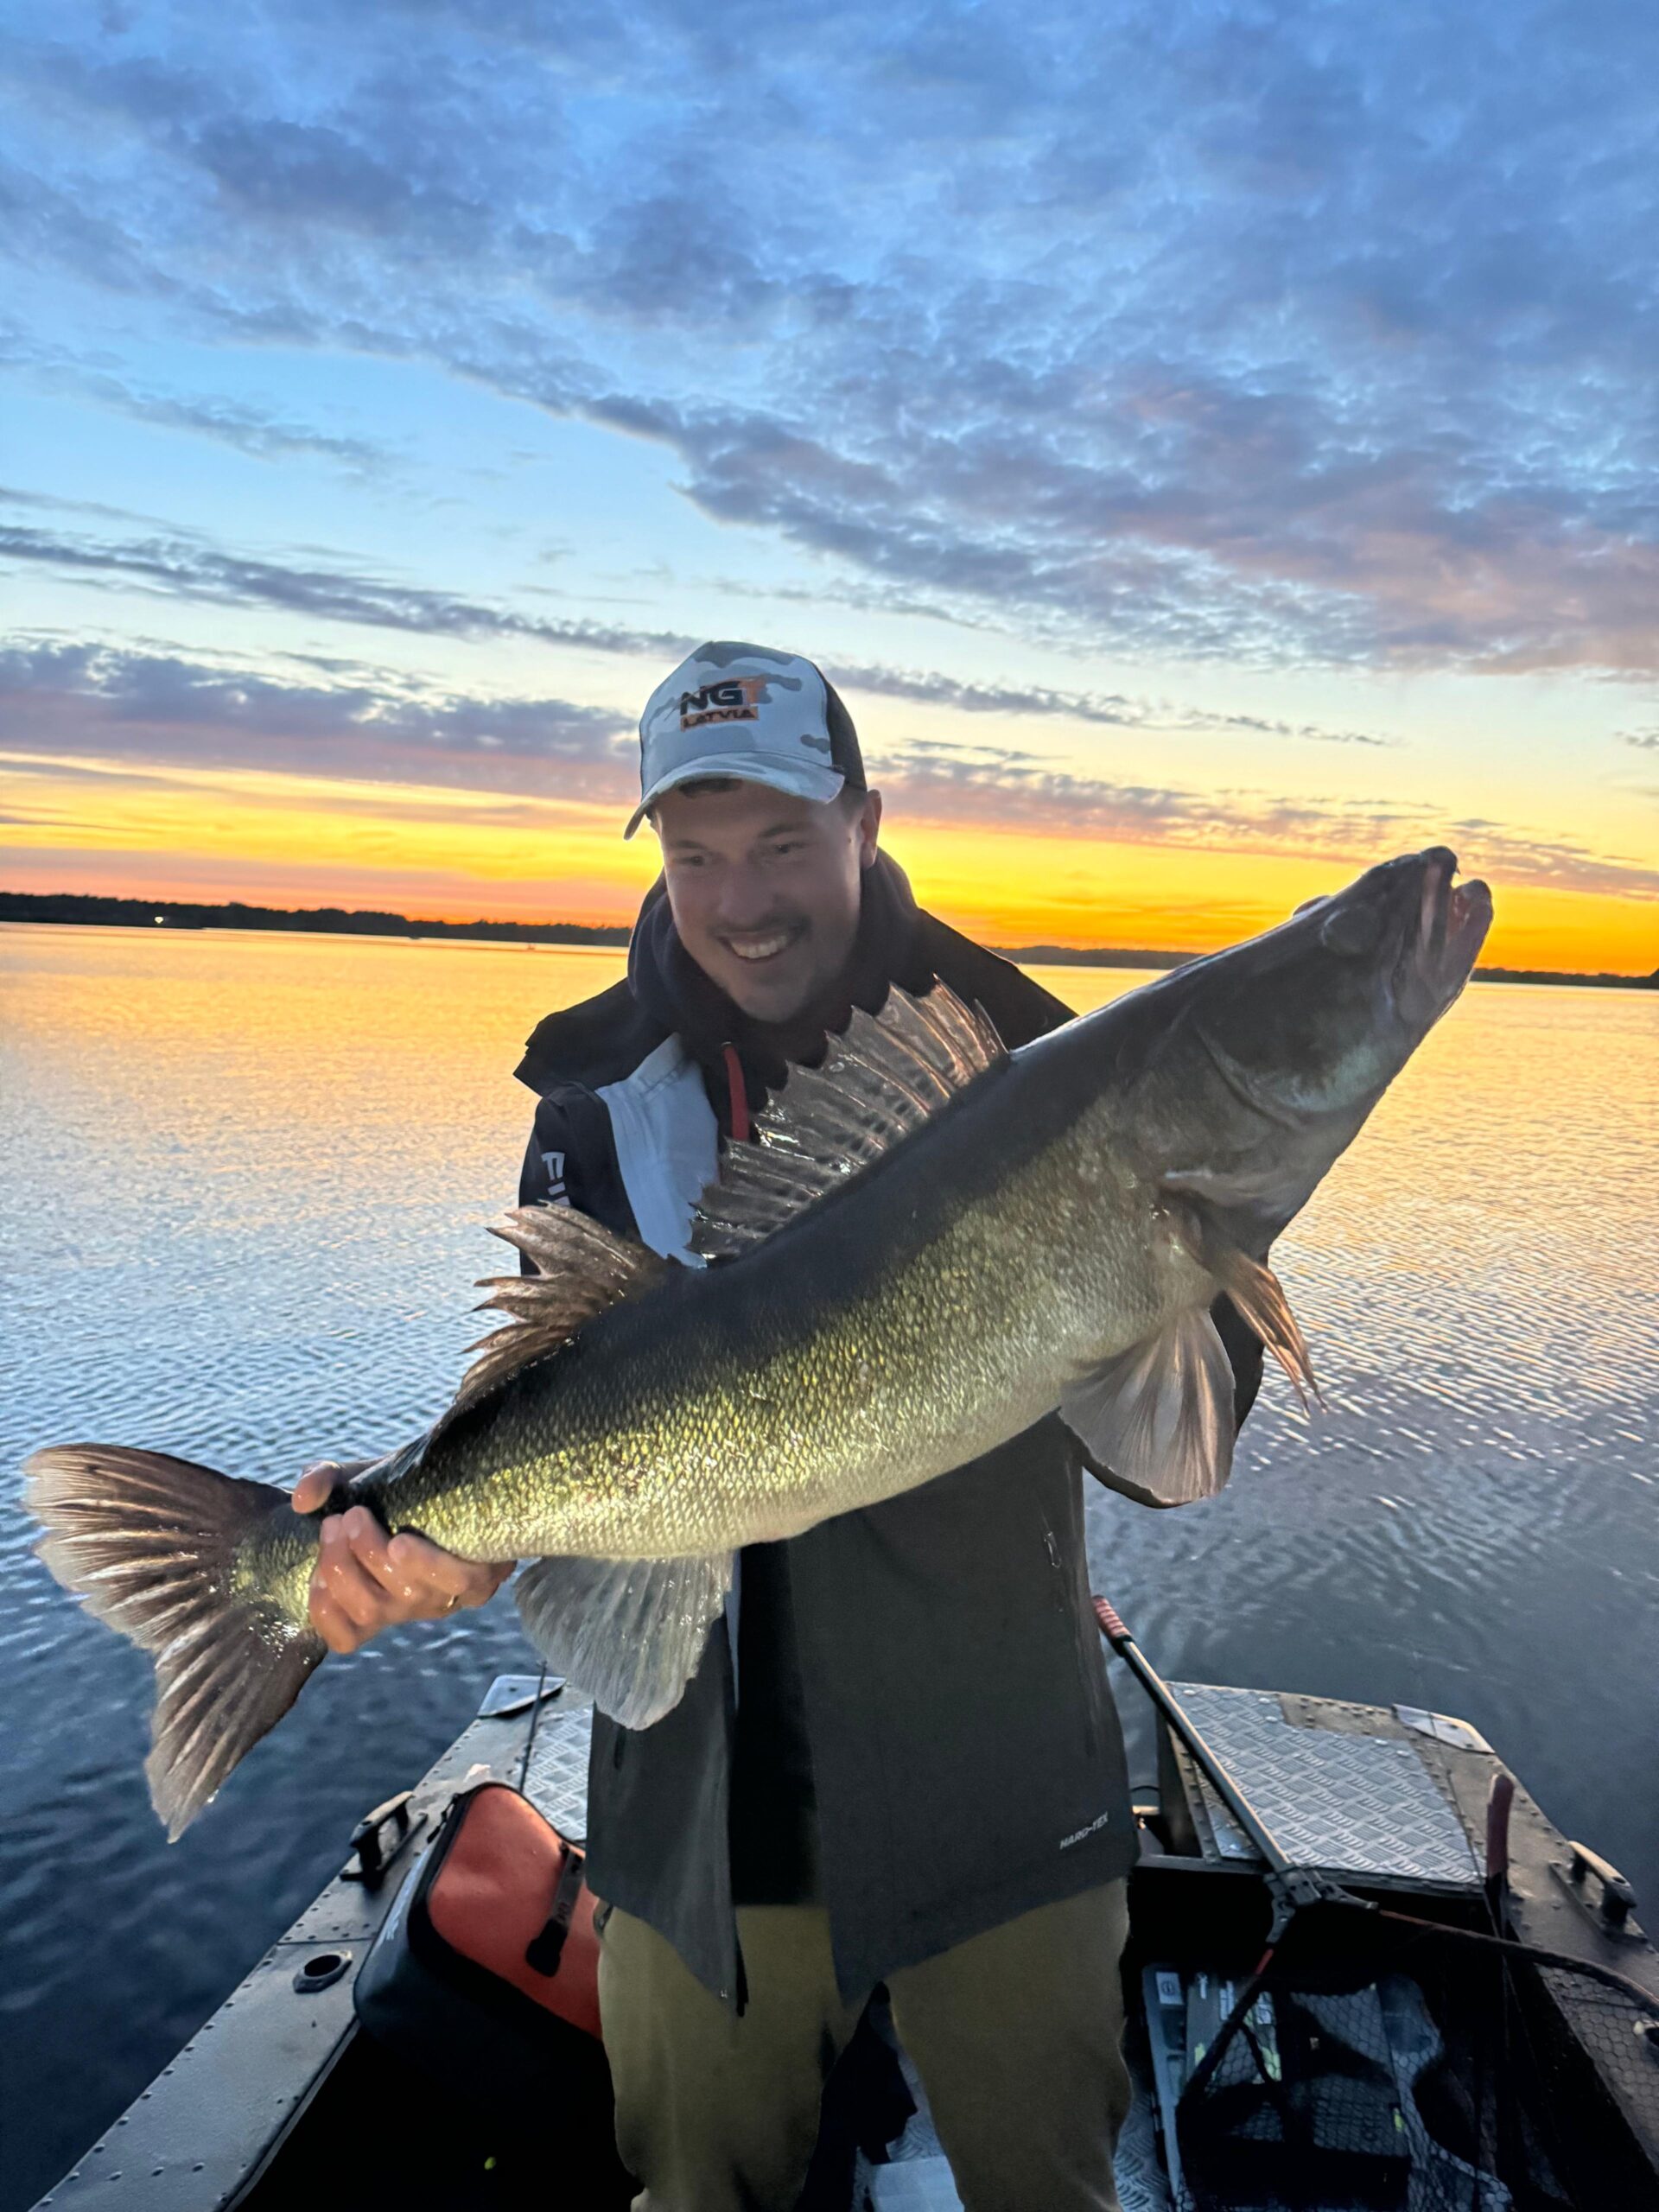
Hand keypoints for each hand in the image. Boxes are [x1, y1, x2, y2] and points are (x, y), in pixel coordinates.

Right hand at [292, 1460, 513, 1653]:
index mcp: (373, 1599)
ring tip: (358, 1518)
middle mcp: (407, 1606)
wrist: (457, 1472)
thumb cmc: (393, 1487)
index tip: (314, 1571)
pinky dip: (426, 1564)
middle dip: (341, 1567)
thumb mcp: (350, 1480)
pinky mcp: (481, 1578)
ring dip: (374, 1559)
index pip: (345, 1637)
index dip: (326, 1613)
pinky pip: (459, 1585)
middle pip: (367, 1610)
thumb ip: (320, 1482)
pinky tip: (402, 1540)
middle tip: (338, 1522)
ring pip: (406, 1599)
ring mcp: (444, 1596)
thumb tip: (303, 1500)